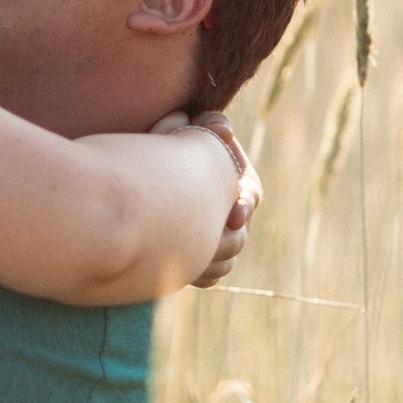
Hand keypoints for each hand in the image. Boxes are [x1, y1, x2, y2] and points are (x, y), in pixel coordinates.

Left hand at [192, 113, 259, 288]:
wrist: (152, 178)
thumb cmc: (175, 147)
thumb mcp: (188, 131)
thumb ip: (208, 126)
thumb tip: (223, 131)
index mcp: (239, 184)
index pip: (250, 197)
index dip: (243, 206)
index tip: (233, 216)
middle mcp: (235, 216)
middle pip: (239, 237)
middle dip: (223, 242)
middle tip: (206, 247)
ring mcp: (221, 239)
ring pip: (226, 261)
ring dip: (211, 261)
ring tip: (189, 260)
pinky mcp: (203, 259)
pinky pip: (209, 276)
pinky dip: (199, 275)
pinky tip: (181, 270)